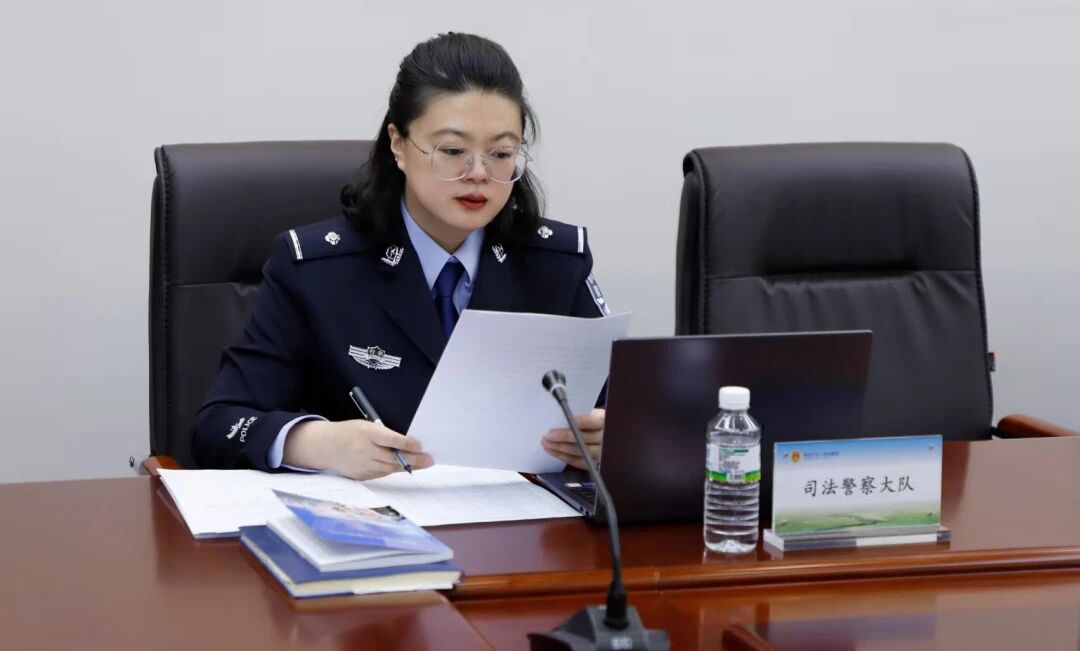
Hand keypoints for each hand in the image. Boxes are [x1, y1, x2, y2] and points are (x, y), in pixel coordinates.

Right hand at [283, 419, 433, 479]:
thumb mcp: (365, 426)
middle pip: (392, 457)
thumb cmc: (350, 432)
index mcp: (366, 432)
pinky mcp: (360, 476)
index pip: (390, 439)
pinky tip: (403, 467)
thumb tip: (408, 444)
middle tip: (429, 460)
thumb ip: (384, 434)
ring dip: (407, 467)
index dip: (406, 444)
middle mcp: (364, 450)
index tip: (420, 447)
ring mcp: (361, 465)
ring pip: (389, 468)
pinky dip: (392, 470)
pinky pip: (381, 474)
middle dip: (413, 460)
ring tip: (422, 464)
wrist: (325, 446)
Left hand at [542, 408, 603, 470]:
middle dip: (563, 437)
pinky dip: (563, 457)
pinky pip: (577, 462)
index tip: (562, 421)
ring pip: (579, 452)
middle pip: (583, 439)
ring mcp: (600, 452)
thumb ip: (579, 415)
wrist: (603, 432)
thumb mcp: (590, 413)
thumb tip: (560, 417)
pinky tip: (553, 451)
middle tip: (548, 435)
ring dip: (560, 448)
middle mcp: (604, 438)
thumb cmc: (592, 420)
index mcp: (603, 422)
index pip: (591, 422)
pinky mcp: (594, 463)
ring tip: (546, 443)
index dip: (577, 422)